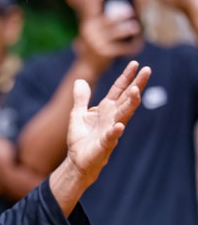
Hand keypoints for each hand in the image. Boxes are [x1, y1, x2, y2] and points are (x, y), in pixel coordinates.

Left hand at [65, 60, 149, 185]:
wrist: (77, 160)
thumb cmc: (81, 138)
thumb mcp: (77, 114)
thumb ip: (81, 99)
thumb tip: (79, 80)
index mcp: (106, 109)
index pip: (119, 90)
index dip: (126, 77)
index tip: (136, 64)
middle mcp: (112, 118)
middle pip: (127, 99)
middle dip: (137, 85)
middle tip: (147, 71)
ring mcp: (110, 130)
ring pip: (123, 116)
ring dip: (130, 104)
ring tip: (136, 91)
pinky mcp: (104, 144)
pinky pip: (111, 137)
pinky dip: (115, 132)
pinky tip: (119, 126)